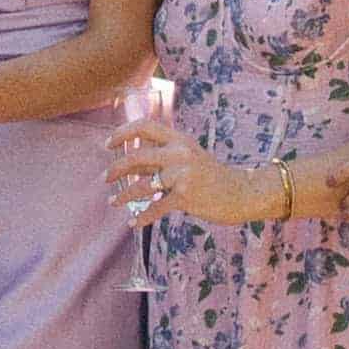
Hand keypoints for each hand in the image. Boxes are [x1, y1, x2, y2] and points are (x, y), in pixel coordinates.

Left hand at [110, 115, 246, 229]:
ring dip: (123, 195)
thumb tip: (128, 161)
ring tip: (112, 202)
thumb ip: (161, 156)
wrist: (243, 192)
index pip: (144, 126)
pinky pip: (156, 208)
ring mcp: (183, 175)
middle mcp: (179, 153)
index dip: (122, 133)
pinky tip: (132, 223)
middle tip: (106, 177)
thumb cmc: (211, 175)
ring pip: (142, 185)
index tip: (107, 144)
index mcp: (179, 138)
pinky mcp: (186, 197)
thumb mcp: (188, 156)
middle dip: (116, 168)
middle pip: (136, 156)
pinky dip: (142, 217)